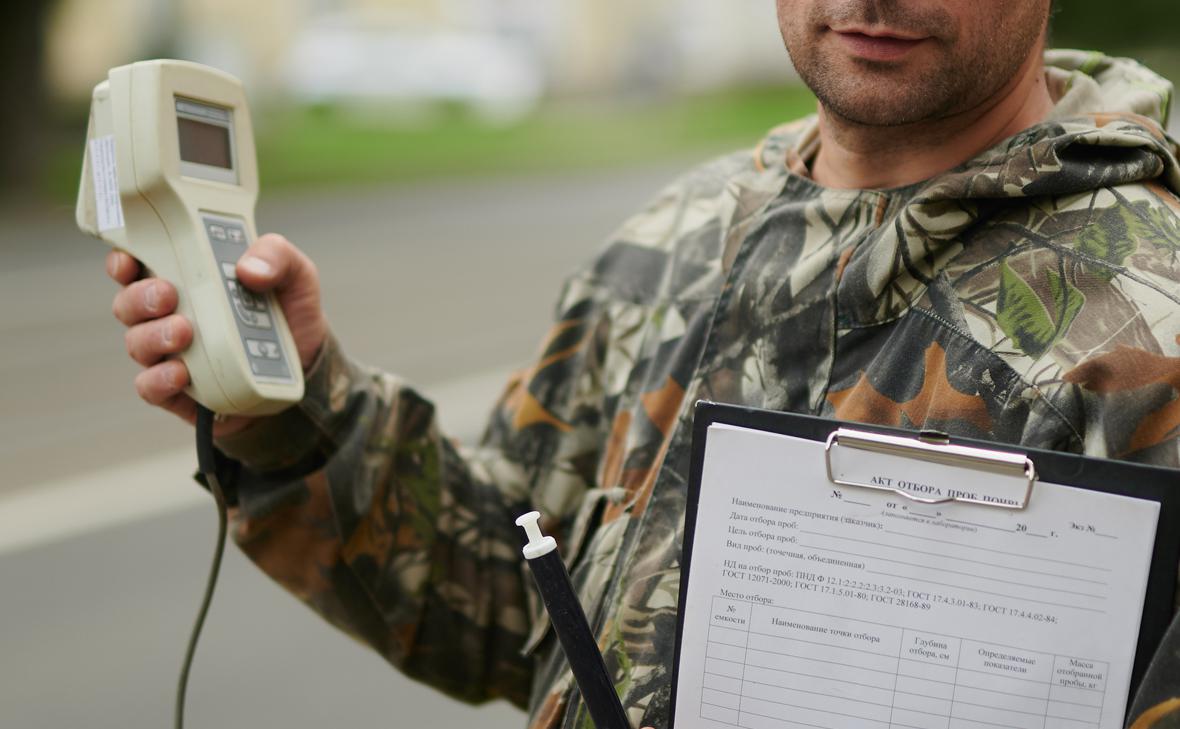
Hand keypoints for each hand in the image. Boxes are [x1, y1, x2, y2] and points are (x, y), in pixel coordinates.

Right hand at [107, 233, 327, 434]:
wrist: (308, 371)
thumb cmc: (290, 314)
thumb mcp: (296, 276)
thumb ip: (277, 257)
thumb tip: (248, 268)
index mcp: (187, 278)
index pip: (137, 265)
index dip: (123, 261)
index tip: (129, 260)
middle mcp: (169, 314)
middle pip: (128, 304)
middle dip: (140, 298)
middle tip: (168, 295)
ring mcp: (171, 354)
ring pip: (137, 344)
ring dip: (153, 337)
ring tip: (185, 332)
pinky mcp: (180, 391)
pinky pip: (151, 388)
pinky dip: (159, 380)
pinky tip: (180, 373)